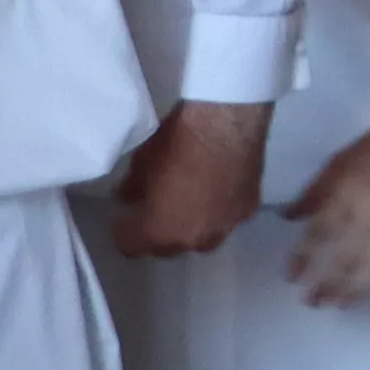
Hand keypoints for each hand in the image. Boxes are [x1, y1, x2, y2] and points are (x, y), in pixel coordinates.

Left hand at [111, 97, 275, 258]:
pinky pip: (225, 219)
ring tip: (186, 203)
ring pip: (200, 237)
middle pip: (168, 247)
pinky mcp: (246, 211)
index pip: (131, 246)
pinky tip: (214, 190)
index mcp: (160, 231)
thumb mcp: (142, 161)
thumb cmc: (179, 140)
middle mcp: (193, 240)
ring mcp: (224, 228)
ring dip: (189, 226)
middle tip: (154, 209)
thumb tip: (127, 198)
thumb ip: (131, 188)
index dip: (124, 231)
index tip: (123, 217)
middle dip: (158, 232)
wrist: (228, 122)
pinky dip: (216, 210)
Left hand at [290, 94, 369, 307]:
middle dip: (328, 284)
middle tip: (313, 301)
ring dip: (356, 290)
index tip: (291, 277)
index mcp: (348, 191)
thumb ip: (313, 193)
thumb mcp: (337, 163)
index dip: (303, 258)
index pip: (320, 233)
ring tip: (340, 304)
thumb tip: (288, 219)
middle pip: (348, 258)